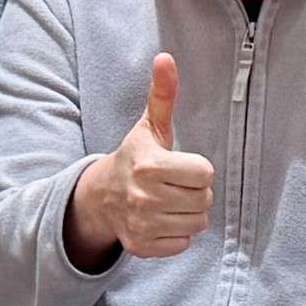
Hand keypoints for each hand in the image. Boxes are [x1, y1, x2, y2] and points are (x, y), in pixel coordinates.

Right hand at [70, 55, 213, 264]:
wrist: (100, 196)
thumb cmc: (135, 157)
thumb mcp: (150, 126)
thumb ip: (163, 94)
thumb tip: (165, 57)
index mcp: (150, 166)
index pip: (205, 173)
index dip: (198, 169)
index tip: (180, 166)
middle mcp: (144, 197)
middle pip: (205, 199)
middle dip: (196, 191)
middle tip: (176, 184)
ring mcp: (142, 225)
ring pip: (198, 224)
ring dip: (190, 213)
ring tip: (170, 201)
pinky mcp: (142, 247)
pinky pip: (184, 244)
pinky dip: (178, 234)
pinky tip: (163, 220)